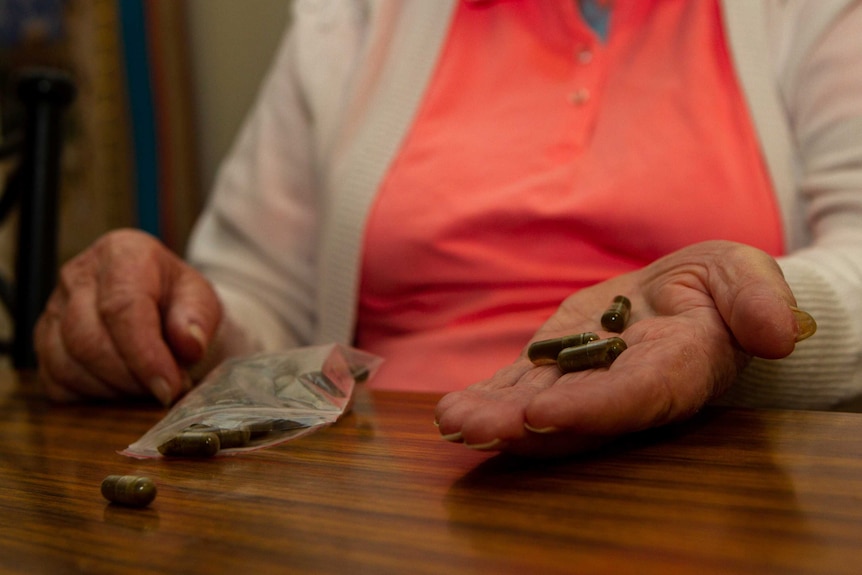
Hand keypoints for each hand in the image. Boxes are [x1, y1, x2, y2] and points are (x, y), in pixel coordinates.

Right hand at [34, 229, 221, 404]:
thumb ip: (198, 318)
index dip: (145, 355)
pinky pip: (56, 381)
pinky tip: (122, 389)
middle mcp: (78, 275)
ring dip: (112, 390)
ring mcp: (54, 308)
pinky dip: (91, 396)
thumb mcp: (202, 300)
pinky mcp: (43, 339)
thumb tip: (189, 344)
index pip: (122, 307)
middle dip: (130, 377)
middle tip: (164, 390)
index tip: (169, 386)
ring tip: (147, 387)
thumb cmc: (180, 302)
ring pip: (67, 364)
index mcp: (122, 253)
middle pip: (88, 339)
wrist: (161, 306)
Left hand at [434, 241, 815, 456]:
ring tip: (454, 420)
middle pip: (575, 416)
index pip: (637, 396)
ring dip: (496, 417)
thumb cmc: (720, 288)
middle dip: (526, 426)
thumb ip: (758, 300)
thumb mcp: (746, 277)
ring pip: (539, 407)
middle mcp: (624, 389)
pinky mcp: (557, 368)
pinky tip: (453, 410)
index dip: (594, 408)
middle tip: (477, 427)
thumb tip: (777, 332)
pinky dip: (490, 399)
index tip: (545, 412)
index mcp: (676, 369)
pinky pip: (522, 388)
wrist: (686, 298)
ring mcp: (586, 382)